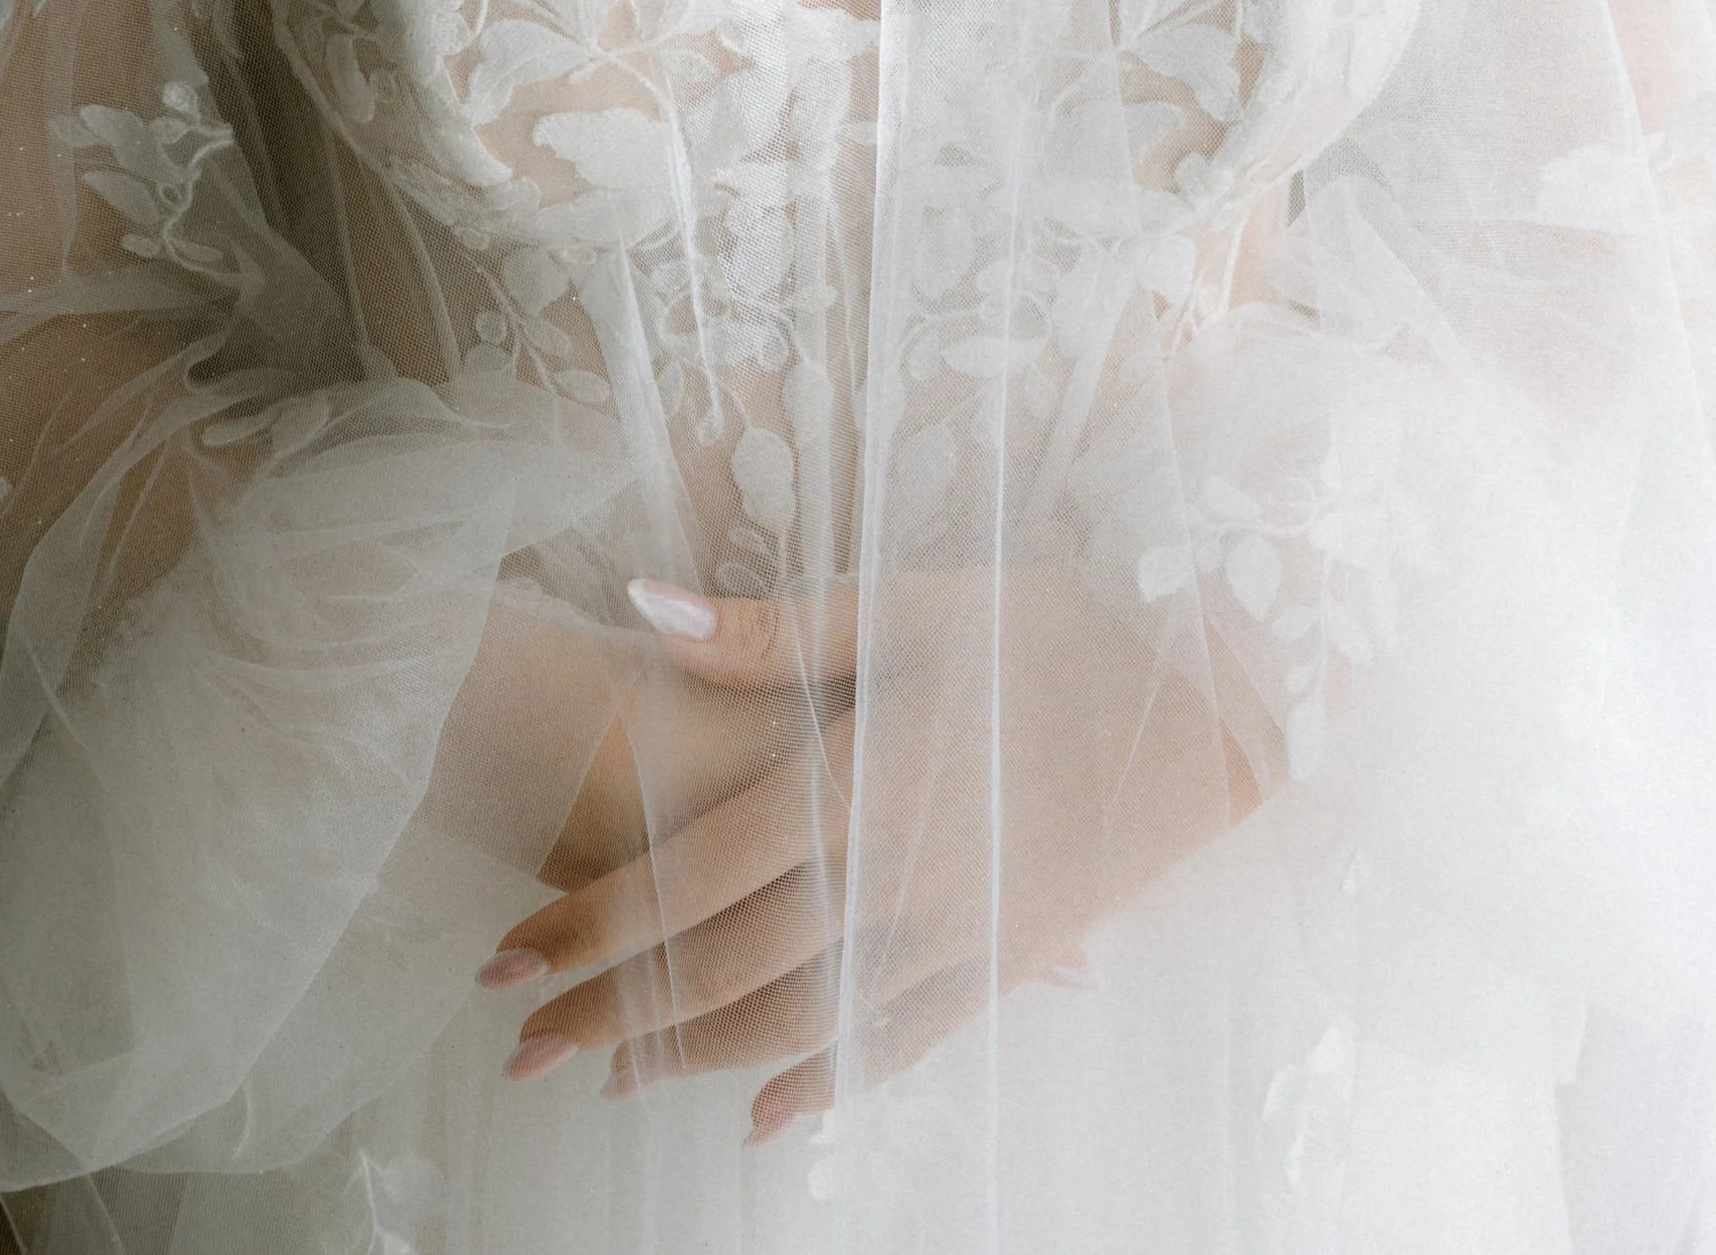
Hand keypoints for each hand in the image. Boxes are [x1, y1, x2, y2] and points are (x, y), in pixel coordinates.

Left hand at [484, 565, 1258, 1140]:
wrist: (1209, 697)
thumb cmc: (1055, 627)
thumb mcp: (915, 602)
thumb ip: (776, 628)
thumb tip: (646, 608)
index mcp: (857, 781)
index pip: (688, 875)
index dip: (591, 920)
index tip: (506, 954)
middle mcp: (893, 877)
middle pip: (721, 969)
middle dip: (610, 1012)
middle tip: (519, 1045)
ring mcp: (950, 934)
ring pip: (793, 1023)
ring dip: (692, 1057)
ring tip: (606, 1075)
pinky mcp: (1001, 963)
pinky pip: (896, 1046)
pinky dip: (822, 1084)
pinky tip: (766, 1113)